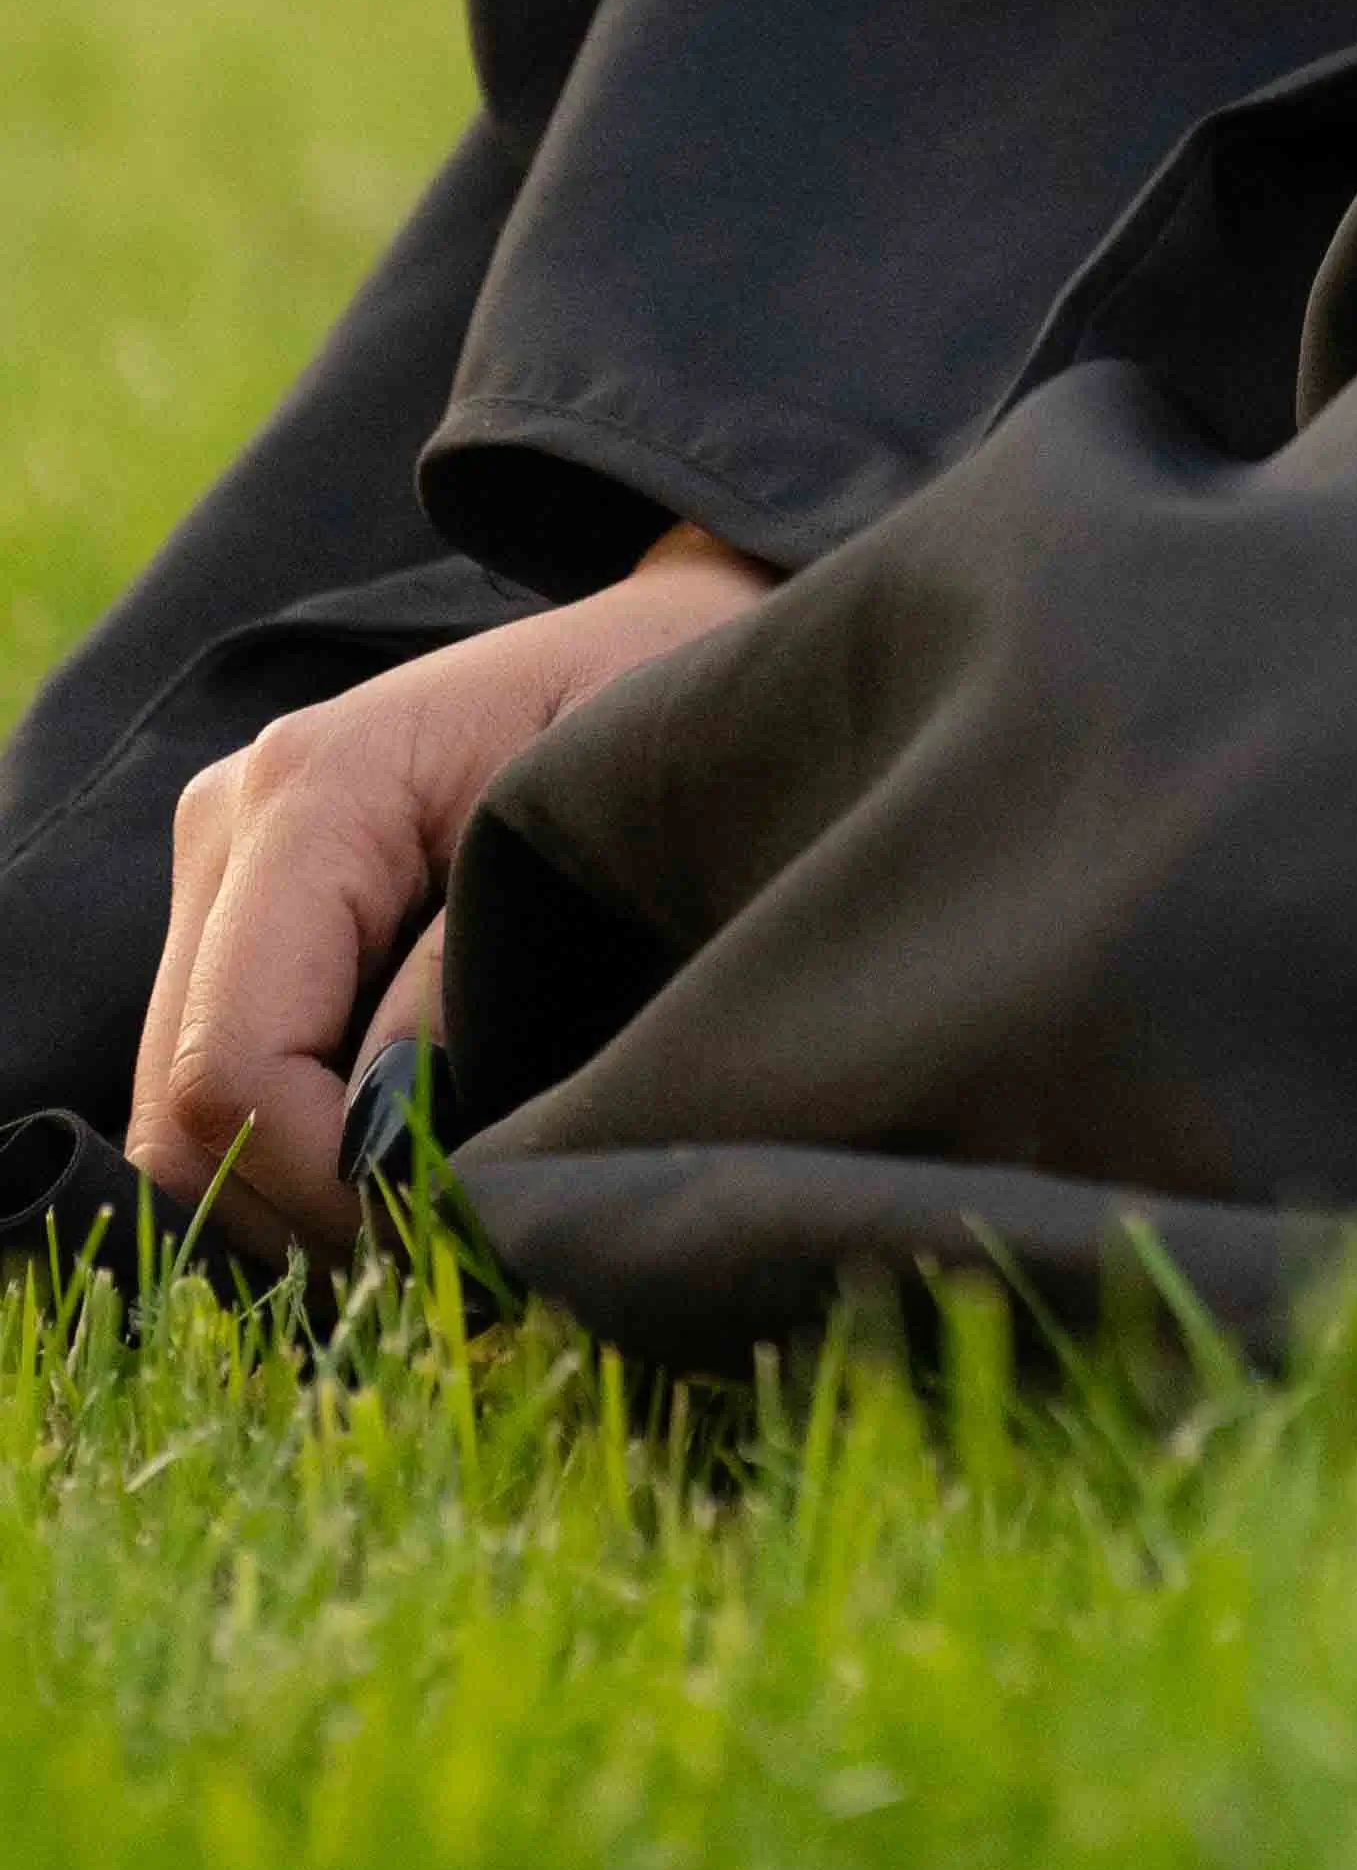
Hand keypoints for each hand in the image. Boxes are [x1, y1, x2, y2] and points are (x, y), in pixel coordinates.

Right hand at [131, 524, 772, 1261]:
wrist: (666, 638)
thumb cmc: (652, 717)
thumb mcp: (584, 837)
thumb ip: (462, 989)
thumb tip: (370, 1145)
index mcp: (311, 788)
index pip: (232, 1063)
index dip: (322, 1180)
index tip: (443, 1221)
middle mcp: (231, 819)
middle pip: (180, 1110)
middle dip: (302, 1204)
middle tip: (440, 1231)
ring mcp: (221, 863)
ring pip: (178, 1116)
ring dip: (292, 1187)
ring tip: (431, 1184)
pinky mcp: (238, 906)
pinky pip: (214, 1079)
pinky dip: (290, 1147)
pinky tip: (398, 1138)